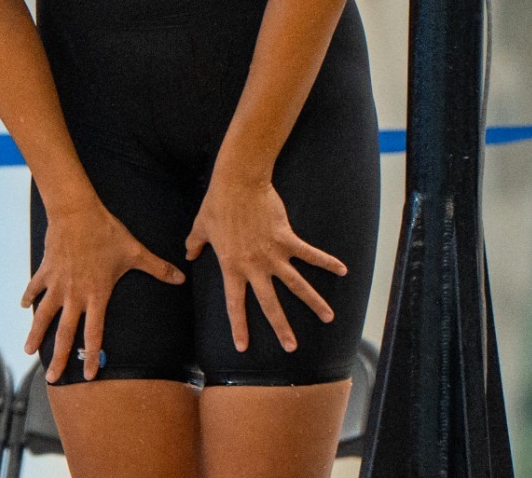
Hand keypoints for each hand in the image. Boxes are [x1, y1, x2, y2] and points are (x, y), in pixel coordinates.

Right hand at [22, 201, 184, 382]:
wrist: (76, 212)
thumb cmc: (107, 232)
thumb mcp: (136, 251)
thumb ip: (158, 268)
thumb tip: (181, 278)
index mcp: (96, 295)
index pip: (94, 333)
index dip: (91, 355)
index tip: (88, 374)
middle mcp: (74, 295)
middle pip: (64, 333)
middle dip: (58, 358)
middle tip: (52, 379)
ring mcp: (57, 283)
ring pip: (43, 315)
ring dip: (35, 334)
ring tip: (27, 350)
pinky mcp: (46, 270)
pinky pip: (35, 288)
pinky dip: (29, 297)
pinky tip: (23, 307)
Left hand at [186, 176, 346, 353]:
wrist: (238, 183)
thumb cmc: (216, 204)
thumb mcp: (200, 227)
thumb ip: (194, 244)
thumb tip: (188, 254)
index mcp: (231, 267)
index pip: (234, 304)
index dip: (239, 326)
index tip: (243, 347)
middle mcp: (254, 266)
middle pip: (270, 304)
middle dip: (281, 328)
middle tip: (291, 348)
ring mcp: (273, 254)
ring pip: (297, 285)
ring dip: (314, 302)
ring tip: (328, 318)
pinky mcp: (287, 239)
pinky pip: (310, 254)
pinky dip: (327, 262)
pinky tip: (343, 270)